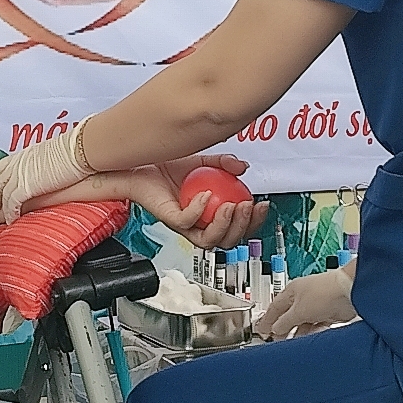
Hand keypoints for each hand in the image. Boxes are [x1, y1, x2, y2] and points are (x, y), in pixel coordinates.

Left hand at [0, 127, 89, 221]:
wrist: (78, 150)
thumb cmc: (74, 149)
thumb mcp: (53, 152)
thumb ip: (46, 160)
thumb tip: (52, 165)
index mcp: (26, 154)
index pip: (3, 166)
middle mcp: (19, 163)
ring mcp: (20, 175)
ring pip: (2, 194)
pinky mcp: (26, 187)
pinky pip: (12, 203)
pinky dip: (10, 213)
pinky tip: (11, 220)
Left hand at [120, 154, 268, 249]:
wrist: (141, 164)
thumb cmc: (167, 167)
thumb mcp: (202, 161)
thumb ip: (224, 163)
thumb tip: (243, 167)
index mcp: (211, 215)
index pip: (238, 228)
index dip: (254, 221)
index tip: (262, 205)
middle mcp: (199, 224)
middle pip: (228, 241)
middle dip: (243, 227)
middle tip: (247, 207)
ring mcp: (184, 224)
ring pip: (208, 241)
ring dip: (224, 226)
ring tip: (230, 207)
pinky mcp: (169, 219)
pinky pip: (186, 222)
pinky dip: (198, 210)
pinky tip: (205, 195)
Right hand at [254, 267, 356, 339]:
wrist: (351, 292)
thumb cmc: (325, 292)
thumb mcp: (299, 311)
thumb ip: (285, 321)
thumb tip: (275, 328)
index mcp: (292, 291)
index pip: (274, 307)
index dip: (267, 320)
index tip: (261, 330)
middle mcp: (304, 297)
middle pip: (288, 315)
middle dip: (282, 328)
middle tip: (275, 340)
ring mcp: (317, 305)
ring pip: (302, 322)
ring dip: (297, 332)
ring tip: (290, 343)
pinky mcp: (330, 313)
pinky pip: (316, 326)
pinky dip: (310, 333)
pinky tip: (307, 340)